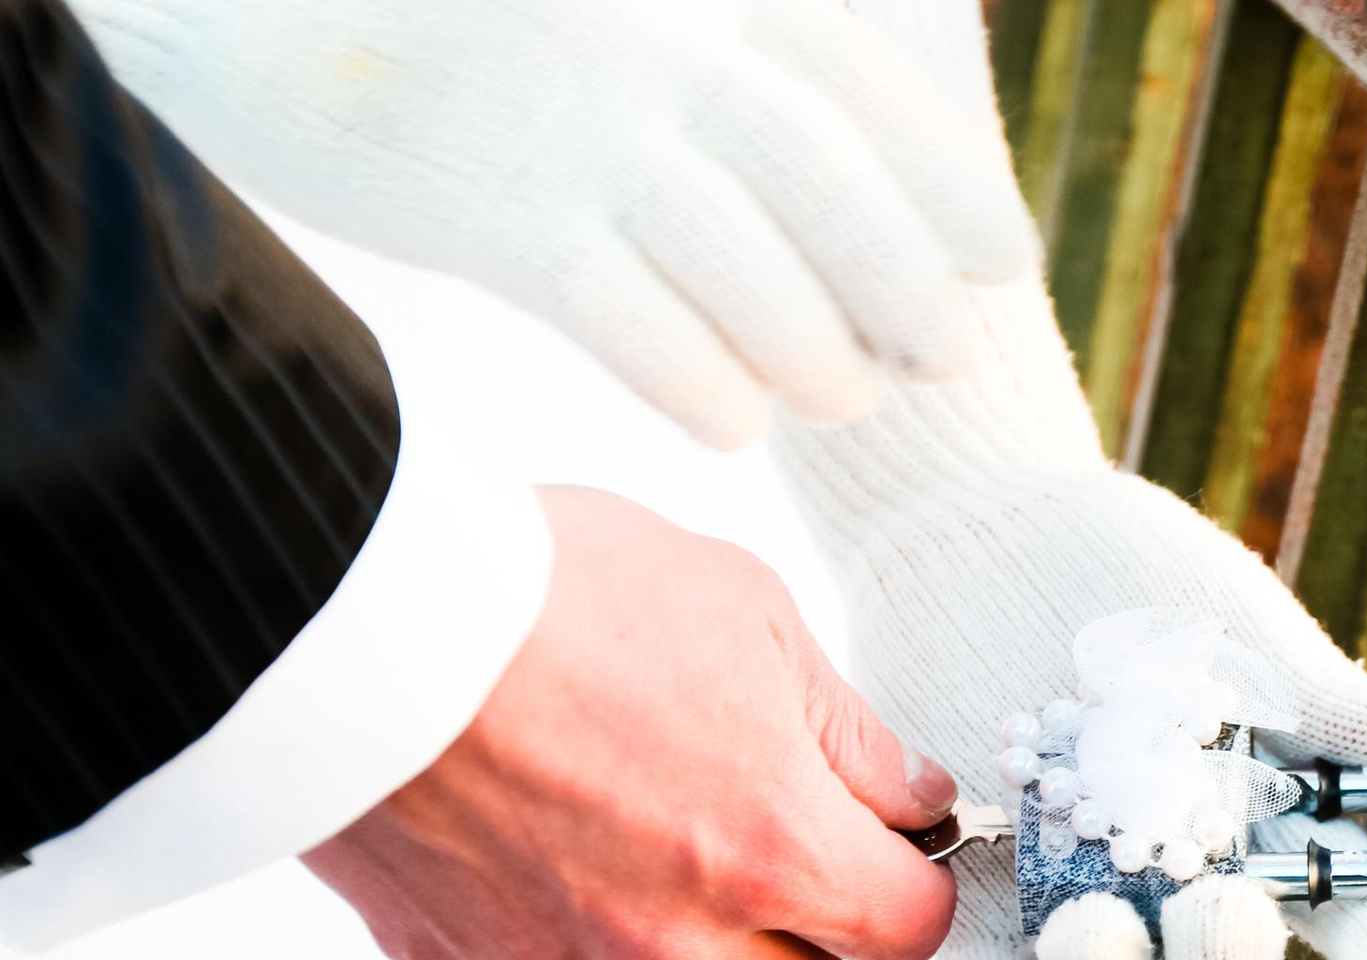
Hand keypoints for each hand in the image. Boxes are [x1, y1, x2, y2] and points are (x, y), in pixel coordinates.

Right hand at [72, 0, 1039, 447]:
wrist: (271, 25)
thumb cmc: (476, 42)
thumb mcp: (623, 20)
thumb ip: (738, 76)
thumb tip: (869, 205)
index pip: (861, 88)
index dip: (949, 183)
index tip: (1002, 262)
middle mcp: (650, 51)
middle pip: (828, 180)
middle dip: (904, 286)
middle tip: (937, 359)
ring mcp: (576, 135)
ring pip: (747, 267)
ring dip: (813, 355)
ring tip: (832, 397)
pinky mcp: (501, 221)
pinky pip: (641, 329)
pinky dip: (705, 388)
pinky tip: (730, 418)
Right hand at [305, 487, 956, 959]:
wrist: (344, 606)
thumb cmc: (555, 587)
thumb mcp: (746, 613)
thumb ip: (846, 732)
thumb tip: (912, 797)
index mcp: (767, 848)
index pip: (903, 932)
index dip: (909, 882)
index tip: (890, 832)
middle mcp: (672, 935)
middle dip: (804, 910)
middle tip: (762, 805)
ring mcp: (560, 958)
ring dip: (688, 921)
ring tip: (630, 793)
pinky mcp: (460, 959)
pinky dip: (569, 911)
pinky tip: (533, 814)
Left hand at [782, 434, 1366, 959]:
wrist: (976, 528)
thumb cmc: (1127, 576)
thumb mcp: (1231, 633)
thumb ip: (1329, 706)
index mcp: (1275, 833)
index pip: (1350, 912)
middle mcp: (1187, 892)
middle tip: (1224, 906)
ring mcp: (1086, 907)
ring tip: (1093, 922)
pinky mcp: (981, 909)